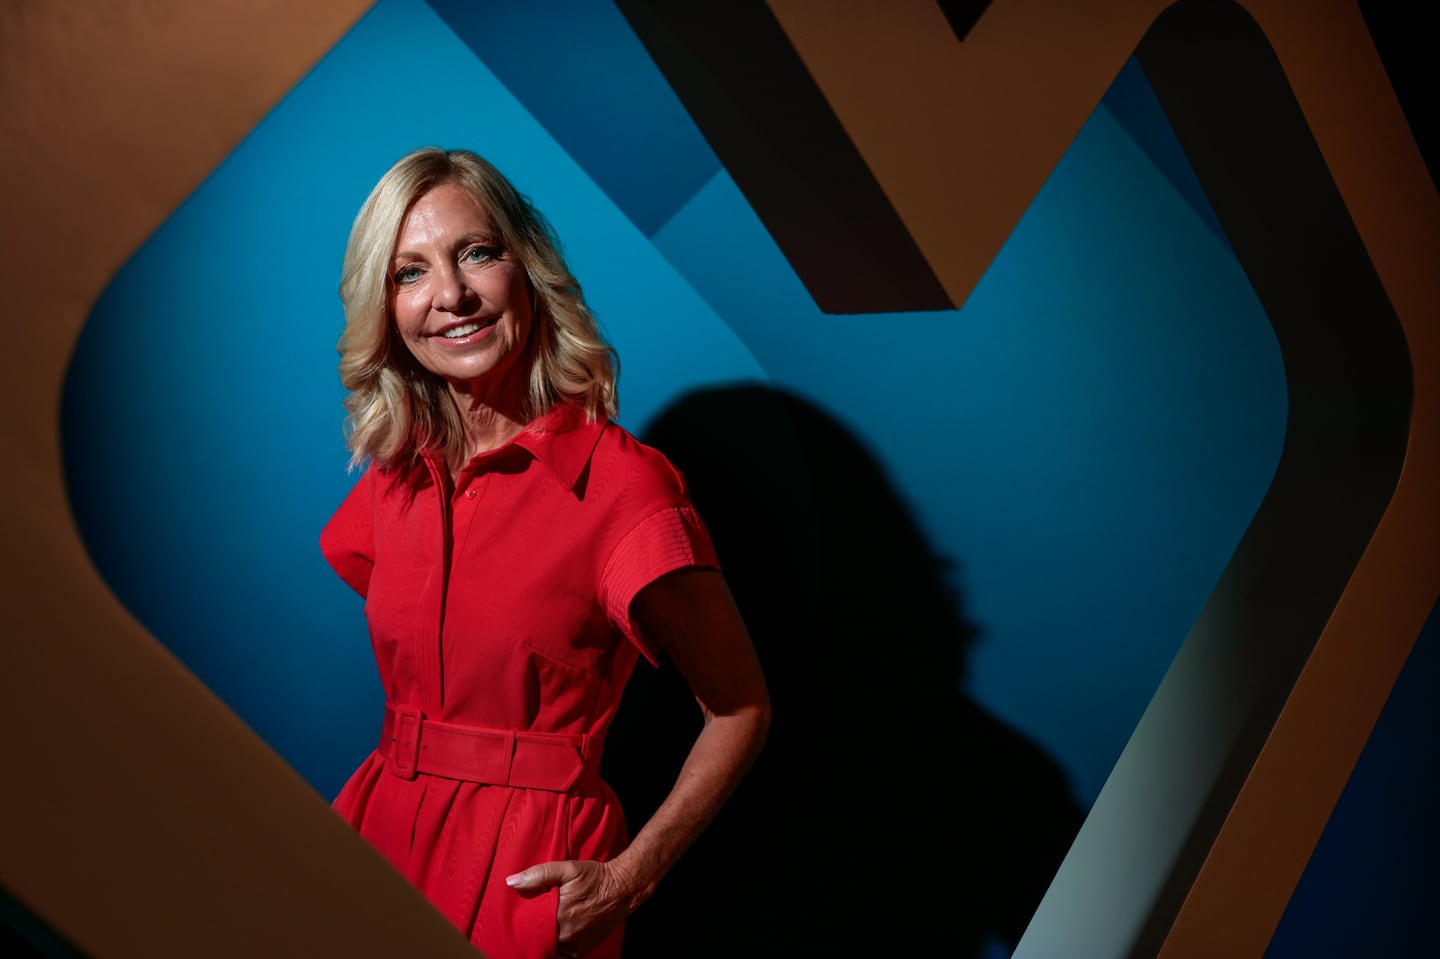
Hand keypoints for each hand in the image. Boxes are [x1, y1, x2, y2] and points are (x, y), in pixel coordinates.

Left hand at [506, 858, 635, 957]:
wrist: (622, 889)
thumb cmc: (595, 878)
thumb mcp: (568, 869)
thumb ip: (538, 874)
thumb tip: (511, 881)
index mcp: (558, 916)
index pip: (528, 929)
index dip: (519, 927)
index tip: (512, 923)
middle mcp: (565, 936)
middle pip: (537, 942)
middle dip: (528, 936)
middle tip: (522, 928)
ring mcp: (573, 946)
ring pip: (547, 951)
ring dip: (540, 945)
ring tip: (534, 935)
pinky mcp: (580, 951)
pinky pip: (560, 956)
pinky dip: (552, 951)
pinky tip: (549, 940)